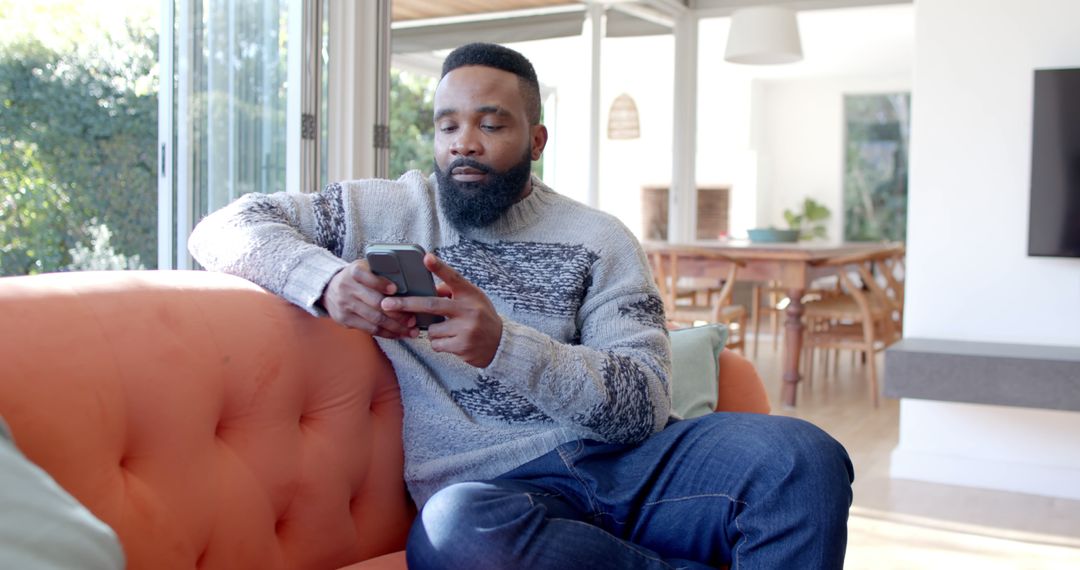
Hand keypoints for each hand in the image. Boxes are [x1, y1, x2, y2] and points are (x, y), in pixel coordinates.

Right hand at [321, 260, 418, 338]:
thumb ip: (381, 271)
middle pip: (375, 303)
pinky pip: (370, 330)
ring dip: (395, 327)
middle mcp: (347, 288)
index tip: (395, 289)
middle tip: (413, 319)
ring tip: (411, 330)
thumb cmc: (357, 279)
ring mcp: (345, 305)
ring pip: (375, 319)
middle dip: (397, 313)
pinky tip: (399, 334)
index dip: (381, 284)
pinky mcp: (345, 320)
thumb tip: (408, 280)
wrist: (329, 289)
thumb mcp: (365, 268)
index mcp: (354, 271)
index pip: (367, 277)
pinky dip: (387, 333)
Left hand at [380, 253, 502, 367]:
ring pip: (431, 329)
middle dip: (406, 305)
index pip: (454, 278)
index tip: (426, 257)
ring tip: (450, 331)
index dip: (439, 267)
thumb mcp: (473, 299)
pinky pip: (436, 344)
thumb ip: (452, 292)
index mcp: (470, 294)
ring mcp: (465, 329)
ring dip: (434, 331)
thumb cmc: (482, 317)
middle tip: (386, 304)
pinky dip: (439, 343)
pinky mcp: (462, 347)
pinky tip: (453, 342)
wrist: (501, 345)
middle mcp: (468, 310)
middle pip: (432, 305)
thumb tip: (428, 290)